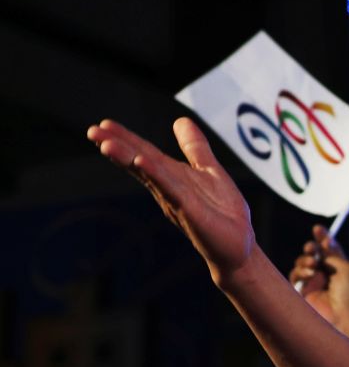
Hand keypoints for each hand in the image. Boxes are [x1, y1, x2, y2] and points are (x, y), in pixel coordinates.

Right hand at [87, 118, 253, 284]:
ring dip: (129, 159)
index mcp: (172, 178)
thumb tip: (180, 120)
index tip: (103, 124)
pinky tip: (142, 162)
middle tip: (92, 131)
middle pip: (140, 163)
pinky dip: (157, 175)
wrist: (238, 246)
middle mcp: (169, 189)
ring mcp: (177, 201)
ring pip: (150, 176)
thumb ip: (195, 148)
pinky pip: (172, 190)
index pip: (145, 154)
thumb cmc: (222, 213)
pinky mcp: (191, 212)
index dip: (126, 139)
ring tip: (107, 144)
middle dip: (117, 147)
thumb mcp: (209, 171)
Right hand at [289, 225, 348, 363]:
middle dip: (312, 247)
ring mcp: (315, 284)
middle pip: (315, 254)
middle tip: (312, 248)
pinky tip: (309, 274)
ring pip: (303, 263)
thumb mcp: (347, 268)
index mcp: (342, 269)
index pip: (331, 250)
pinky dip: (300, 271)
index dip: (323, 238)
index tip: (317, 228)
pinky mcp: (303, 293)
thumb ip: (333, 254)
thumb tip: (323, 246)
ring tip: (313, 264)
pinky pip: (295, 276)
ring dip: (306, 259)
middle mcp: (328, 276)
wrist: (341, 320)